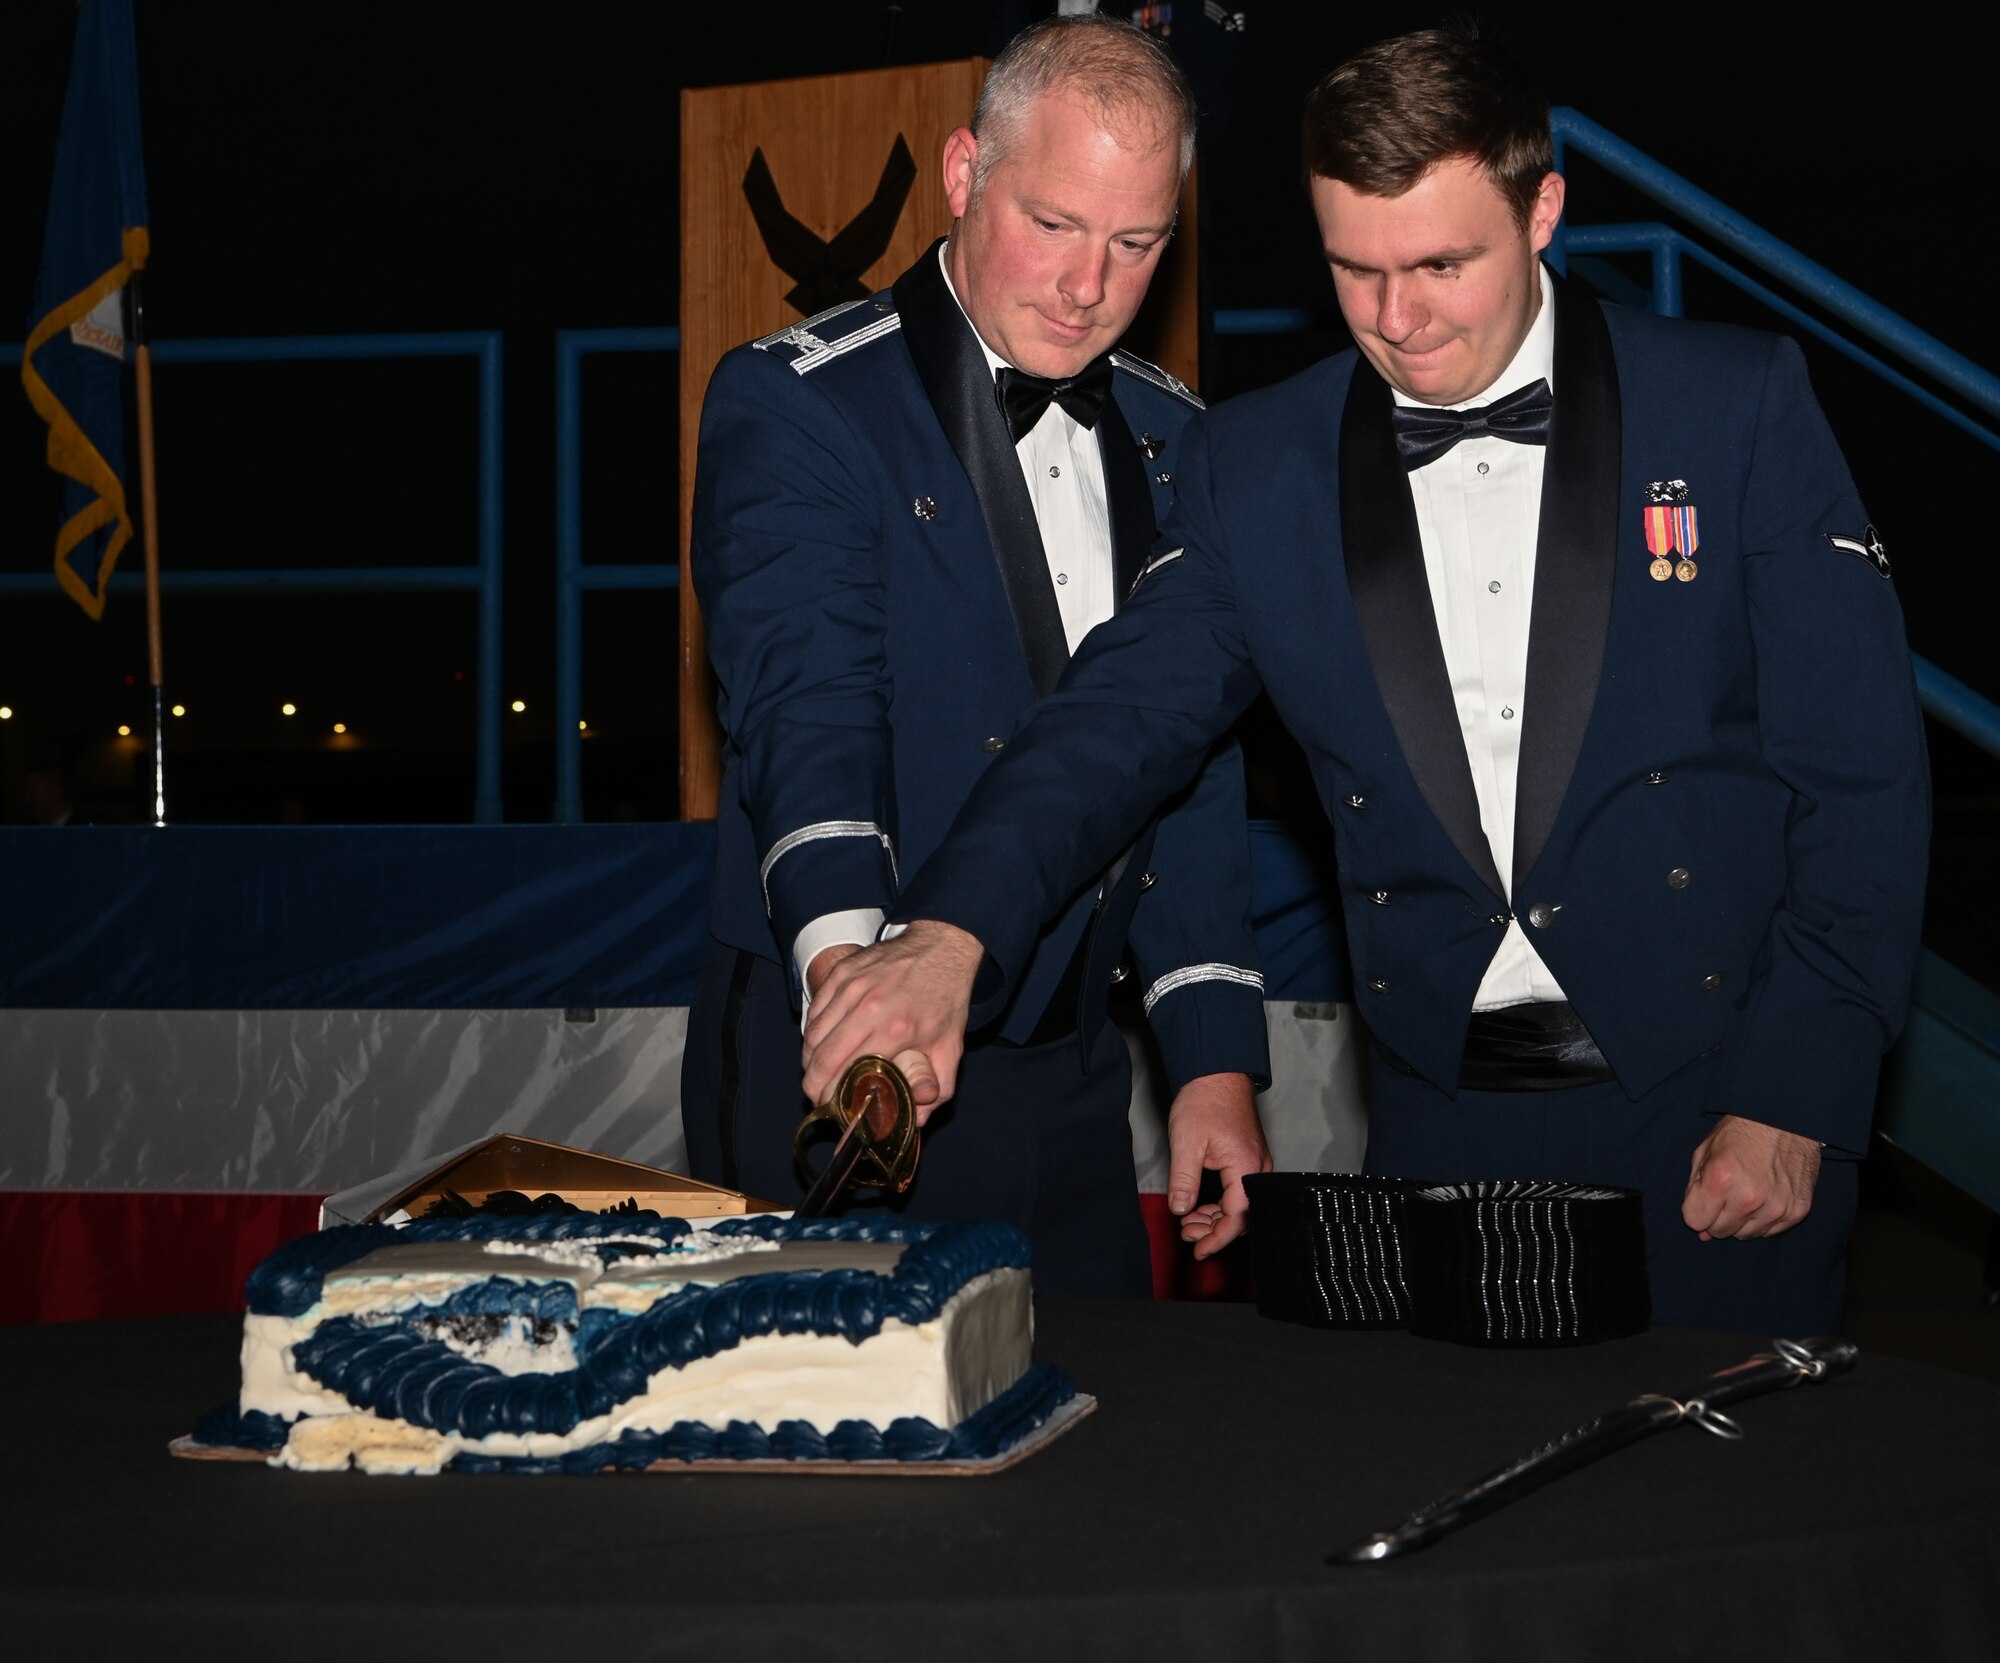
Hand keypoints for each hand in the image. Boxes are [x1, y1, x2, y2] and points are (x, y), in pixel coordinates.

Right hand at [800, 920, 985, 1120]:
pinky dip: (813, 1033)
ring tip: (819, 1074)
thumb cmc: (944, 1000)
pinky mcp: (841, 974)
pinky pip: (815, 1012)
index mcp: (895, 1031)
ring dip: (810, 1061)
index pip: (845, 1074)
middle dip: (813, 1085)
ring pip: (812, 1036)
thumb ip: (936, 1090)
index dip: (832, 1098)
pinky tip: (822, 1044)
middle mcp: (867, 1008)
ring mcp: (850, 988)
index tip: (833, 1110)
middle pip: (820, 1058)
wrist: (940, 948)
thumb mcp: (950, 1048)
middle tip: (819, 1097)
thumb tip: (913, 1122)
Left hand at [1165, 1072, 1270, 1259]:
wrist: (1216, 1071)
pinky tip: (1199, 1205)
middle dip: (1214, 1230)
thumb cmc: (1204, 1101)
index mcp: (1246, 1167)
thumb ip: (1184, 1180)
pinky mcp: (1249, 1158)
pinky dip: (1220, 1202)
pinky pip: (1239, 1191)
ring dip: (1215, 1217)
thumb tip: (1180, 1209)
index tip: (1199, 1250)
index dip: (1217, 1238)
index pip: (1237, 1217)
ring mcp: (1256, 1163)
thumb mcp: (1186, 1142)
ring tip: (1188, 1222)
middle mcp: (1258, 1168)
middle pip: (1243, 1215)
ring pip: (1240, 1204)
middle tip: (1187, 1234)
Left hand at [1682, 1114, 1821, 1240]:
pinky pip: (1770, 1231)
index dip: (1697, 1210)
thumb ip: (1695, 1191)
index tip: (1705, 1198)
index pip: (1695, 1221)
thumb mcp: (1705, 1152)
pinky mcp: (1797, 1211)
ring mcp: (1776, 1207)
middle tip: (1726, 1194)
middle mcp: (1749, 1198)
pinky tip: (1764, 1197)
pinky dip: (1763, 1219)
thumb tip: (1700, 1231)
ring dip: (1741, 1220)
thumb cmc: (1740, 1133)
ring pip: (1745, 1235)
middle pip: (1719, 1231)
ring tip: (1746, 1193)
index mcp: (1721, 1180)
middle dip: (1717, 1216)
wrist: (1786, 1118)